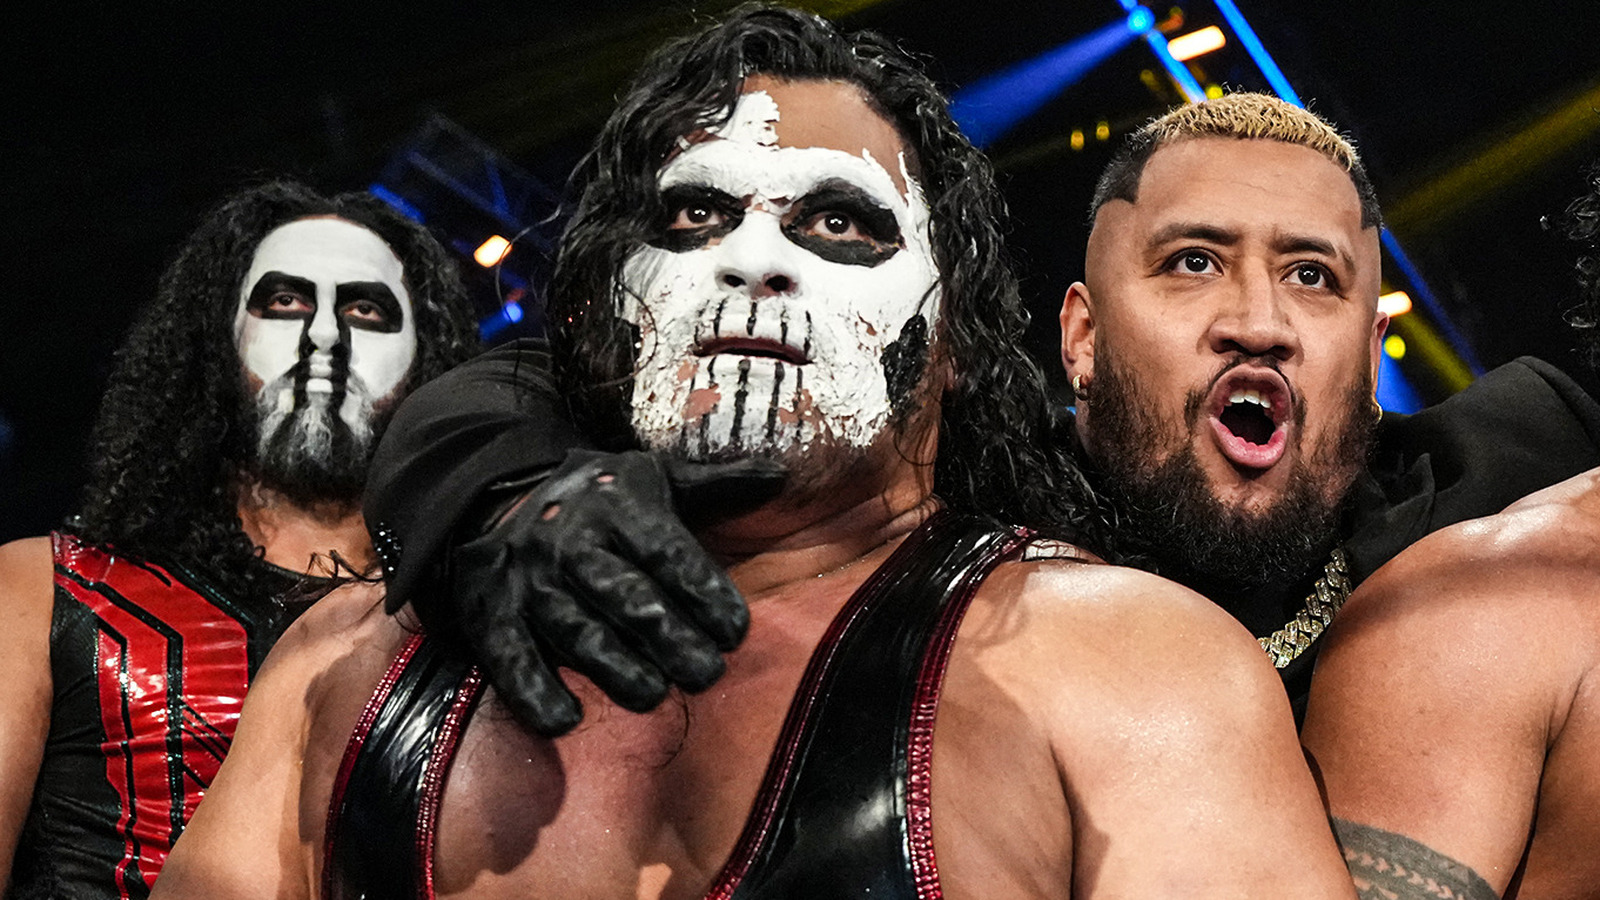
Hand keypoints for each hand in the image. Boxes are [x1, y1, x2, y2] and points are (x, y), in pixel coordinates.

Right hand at [450, 449, 784, 735]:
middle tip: (706, 673)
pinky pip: (509, 656)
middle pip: (624, 594)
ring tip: (653, 695)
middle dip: (669, 636)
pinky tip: (565, 720)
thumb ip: (717, 485)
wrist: (493, 498)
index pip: (666, 550)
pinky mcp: (489, 612)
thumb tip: (780, 474)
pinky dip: (533, 689)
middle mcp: (568, 538)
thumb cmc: (601, 503)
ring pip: (574, 628)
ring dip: (613, 666)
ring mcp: (526, 578)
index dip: (703, 590)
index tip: (737, 630)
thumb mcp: (655, 480)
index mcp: (615, 503)